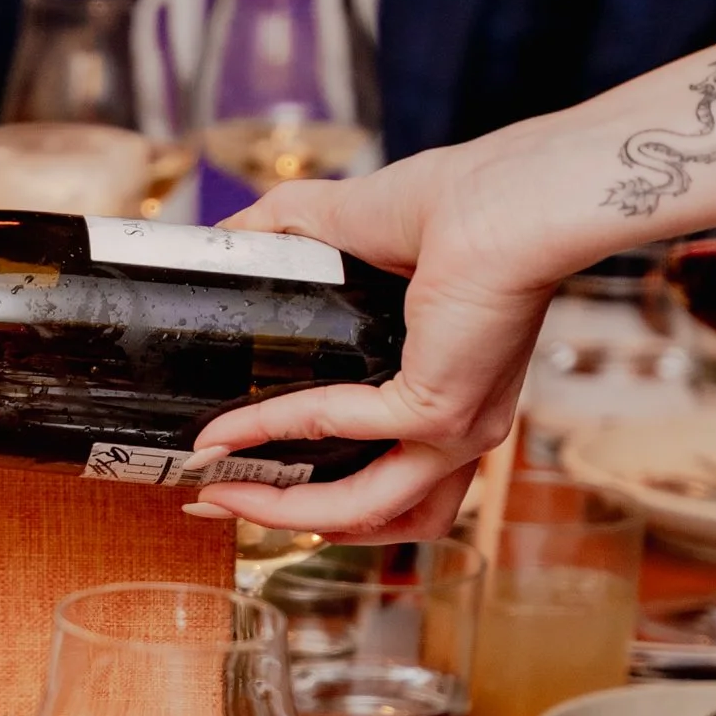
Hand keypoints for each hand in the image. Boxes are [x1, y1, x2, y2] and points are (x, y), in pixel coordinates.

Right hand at [184, 141, 555, 539]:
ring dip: (282, 510)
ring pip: (364, 509)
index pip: (387, 479)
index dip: (315, 491)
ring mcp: (455, 430)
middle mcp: (458, 428)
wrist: (498, 196)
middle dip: (286, 520)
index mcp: (444, 395)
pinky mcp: (439, 409)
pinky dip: (278, 429)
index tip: (241, 479)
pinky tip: (234, 426)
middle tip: (217, 503)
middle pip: (376, 517)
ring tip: (218, 493)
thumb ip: (277, 237)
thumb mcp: (341, 229)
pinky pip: (341, 428)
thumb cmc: (451, 205)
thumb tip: (221, 241)